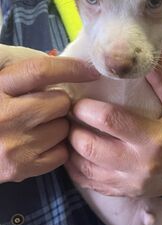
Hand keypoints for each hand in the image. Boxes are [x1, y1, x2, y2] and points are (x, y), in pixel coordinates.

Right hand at [0, 55, 98, 181]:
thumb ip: (24, 70)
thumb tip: (57, 57)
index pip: (40, 71)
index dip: (70, 68)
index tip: (90, 69)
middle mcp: (4, 115)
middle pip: (60, 102)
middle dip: (58, 102)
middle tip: (44, 107)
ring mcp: (13, 145)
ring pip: (64, 128)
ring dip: (58, 126)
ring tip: (37, 127)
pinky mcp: (20, 168)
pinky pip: (62, 153)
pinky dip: (56, 149)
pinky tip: (39, 144)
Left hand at [66, 65, 161, 196]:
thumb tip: (146, 56)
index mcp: (152, 138)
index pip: (110, 120)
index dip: (87, 108)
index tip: (79, 101)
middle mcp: (137, 163)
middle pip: (89, 147)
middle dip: (73, 128)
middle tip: (70, 116)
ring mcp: (128, 182)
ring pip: (84, 167)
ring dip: (70, 148)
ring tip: (70, 132)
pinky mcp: (123, 192)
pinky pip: (88, 183)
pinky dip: (74, 168)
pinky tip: (74, 153)